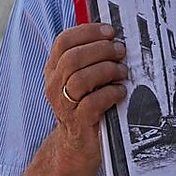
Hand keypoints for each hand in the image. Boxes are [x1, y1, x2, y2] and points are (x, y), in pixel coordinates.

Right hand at [43, 23, 126, 160]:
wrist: (77, 143)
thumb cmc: (85, 103)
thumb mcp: (82, 77)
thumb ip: (90, 57)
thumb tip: (113, 34)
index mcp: (54, 69)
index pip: (63, 41)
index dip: (88, 32)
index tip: (110, 32)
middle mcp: (54, 85)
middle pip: (72, 58)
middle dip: (101, 50)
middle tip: (121, 51)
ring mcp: (64, 105)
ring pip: (80, 79)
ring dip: (106, 70)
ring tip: (122, 71)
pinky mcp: (79, 122)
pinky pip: (93, 103)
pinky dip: (110, 93)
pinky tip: (120, 91)